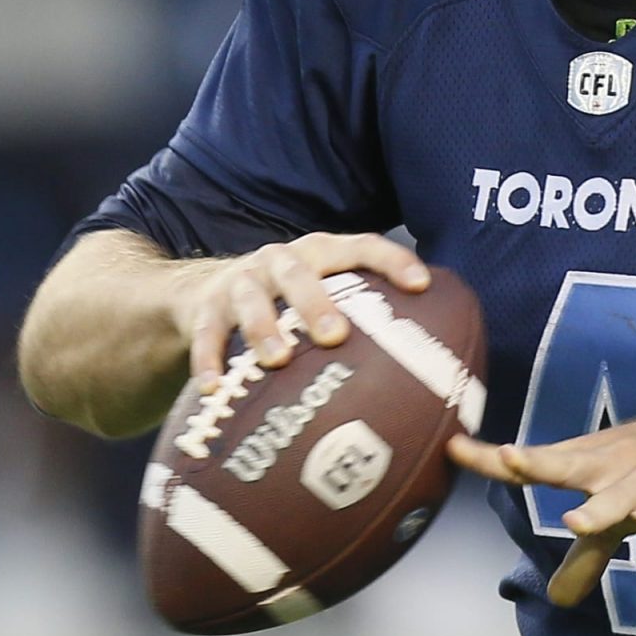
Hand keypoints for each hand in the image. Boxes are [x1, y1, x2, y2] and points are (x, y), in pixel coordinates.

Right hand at [167, 231, 428, 388]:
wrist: (203, 292)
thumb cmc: (288, 304)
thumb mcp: (323, 296)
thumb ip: (365, 322)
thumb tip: (433, 380)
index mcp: (320, 254)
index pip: (362, 246)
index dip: (392, 261)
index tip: (421, 285)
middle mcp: (280, 262)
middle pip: (299, 272)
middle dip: (316, 302)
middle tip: (335, 336)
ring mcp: (241, 283)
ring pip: (250, 300)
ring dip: (263, 329)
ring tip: (277, 361)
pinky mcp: (205, 310)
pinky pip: (206, 336)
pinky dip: (209, 362)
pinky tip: (215, 390)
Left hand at [449, 395, 635, 608]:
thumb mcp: (614, 513)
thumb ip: (585, 556)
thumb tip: (557, 600)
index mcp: (583, 464)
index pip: (532, 463)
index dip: (492, 460)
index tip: (453, 447)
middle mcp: (606, 471)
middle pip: (566, 467)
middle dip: (538, 463)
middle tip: (509, 459)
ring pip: (616, 500)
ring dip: (598, 511)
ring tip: (576, 522)